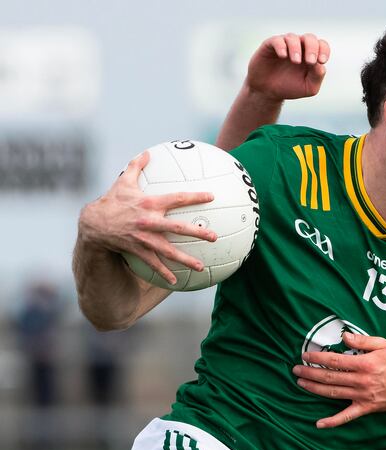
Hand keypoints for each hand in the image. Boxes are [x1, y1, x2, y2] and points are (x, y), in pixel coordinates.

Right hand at [78, 152, 216, 284]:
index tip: (212, 197)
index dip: (194, 197)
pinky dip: (164, 273)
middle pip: (177, 228)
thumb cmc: (111, 201)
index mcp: (149, 203)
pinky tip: (176, 282)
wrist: (92, 224)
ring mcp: (143, 238)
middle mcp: (148, 221)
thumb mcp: (123, 182)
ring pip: (168, 250)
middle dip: (197, 232)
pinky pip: (153, 264)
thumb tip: (147, 152)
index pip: (177, 198)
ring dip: (185, 260)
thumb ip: (136, 167)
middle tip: (214, 237)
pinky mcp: (137, 250)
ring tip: (201, 267)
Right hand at [244, 33, 328, 101]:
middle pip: (310, 38)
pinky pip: (277, 40)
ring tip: (296, 61)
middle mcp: (299, 47)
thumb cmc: (290, 87)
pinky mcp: (270, 45)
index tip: (321, 61)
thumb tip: (320, 65)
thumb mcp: (308, 87)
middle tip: (310, 61)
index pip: (321, 45)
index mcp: (310, 55)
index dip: (324, 50)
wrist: (267, 91)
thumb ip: (317, 76)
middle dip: (312, 48)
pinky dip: (281, 46)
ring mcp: (285, 45)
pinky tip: (283, 56)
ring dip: (296, 48)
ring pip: (293, 38)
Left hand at [292, 332, 385, 427]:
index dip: (318, 358)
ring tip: (301, 383)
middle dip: (310, 373)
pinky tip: (319, 423)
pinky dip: (332, 421)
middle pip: (330, 377)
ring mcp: (362, 396)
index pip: (335, 361)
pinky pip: (347, 417)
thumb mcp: (383, 344)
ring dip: (315, 388)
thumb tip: (344, 337)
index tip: (306, 355)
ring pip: (333, 393)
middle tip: (296, 370)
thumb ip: (362, 340)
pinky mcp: (366, 408)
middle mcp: (361, 381)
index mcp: (364, 364)